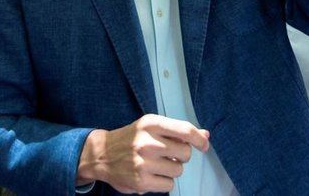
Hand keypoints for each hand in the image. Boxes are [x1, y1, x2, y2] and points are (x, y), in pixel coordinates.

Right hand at [76, 114, 209, 193]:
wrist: (102, 155)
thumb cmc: (133, 138)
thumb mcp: (152, 127)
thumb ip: (179, 131)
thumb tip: (205, 135)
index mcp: (152, 124)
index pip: (185, 130)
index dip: (199, 139)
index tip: (204, 145)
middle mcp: (148, 142)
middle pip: (185, 152)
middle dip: (182, 154)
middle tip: (169, 153)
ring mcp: (143, 163)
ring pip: (179, 169)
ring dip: (173, 168)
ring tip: (158, 164)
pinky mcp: (141, 182)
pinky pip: (169, 184)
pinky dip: (165, 181)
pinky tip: (153, 174)